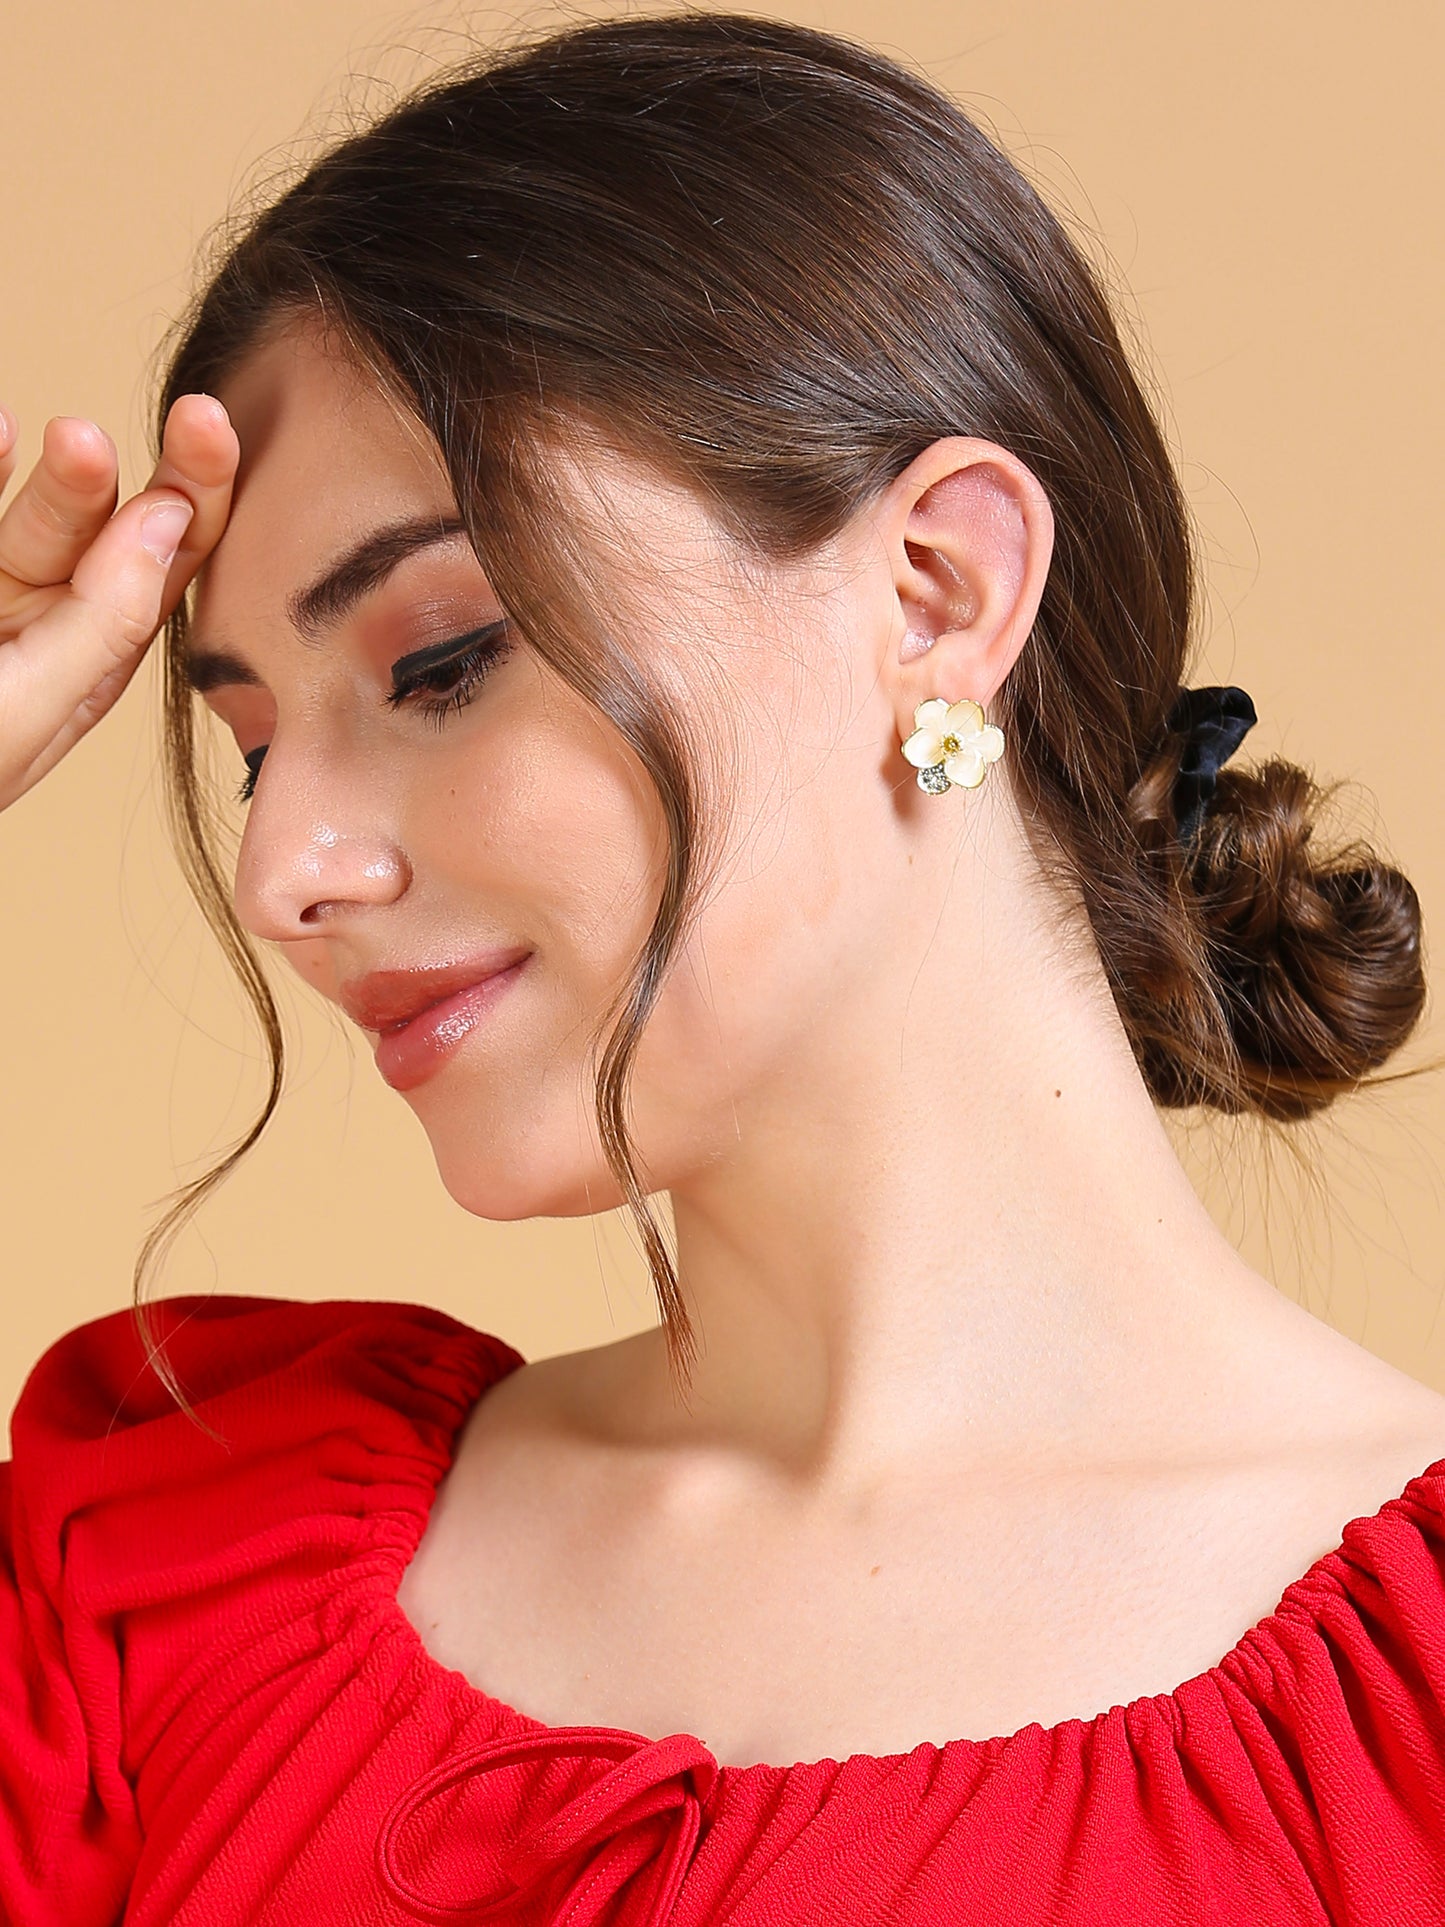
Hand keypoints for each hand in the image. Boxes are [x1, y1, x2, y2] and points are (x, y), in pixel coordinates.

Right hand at [0, 392, 237, 810]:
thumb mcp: (20, 709)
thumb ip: (96, 625)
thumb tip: (167, 525)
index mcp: (83, 668)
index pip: (160, 578)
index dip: (199, 502)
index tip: (213, 435)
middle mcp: (31, 624)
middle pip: (92, 536)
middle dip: (110, 483)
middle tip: (128, 429)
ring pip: (23, 521)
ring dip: (51, 479)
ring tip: (67, 436)